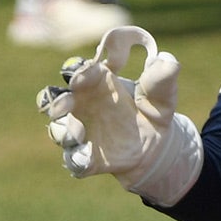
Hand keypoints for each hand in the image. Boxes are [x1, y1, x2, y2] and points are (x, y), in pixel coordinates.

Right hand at [35, 26, 200, 203]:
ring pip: (58, 131)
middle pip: (54, 99)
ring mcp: (80, 132)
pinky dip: (76, 159)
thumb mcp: (162, 94)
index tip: (81, 79)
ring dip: (63, 132)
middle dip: (54, 102)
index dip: (76, 73)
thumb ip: (162, 78)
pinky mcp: (85, 158)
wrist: (156, 147)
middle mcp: (81, 105)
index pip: (78, 71)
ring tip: (78, 135)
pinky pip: (73, 160)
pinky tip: (85, 157)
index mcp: (95, 82)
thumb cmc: (152, 111)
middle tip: (63, 107)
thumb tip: (167, 61)